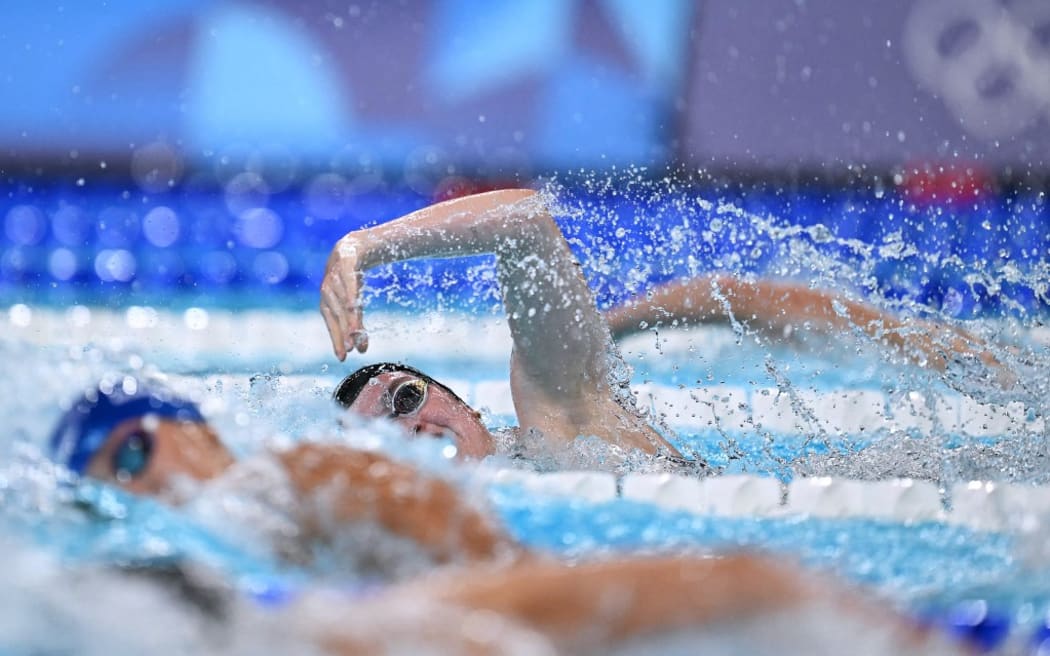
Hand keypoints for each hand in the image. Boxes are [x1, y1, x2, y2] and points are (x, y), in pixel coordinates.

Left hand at [320, 235, 369, 360]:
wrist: (352, 250)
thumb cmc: (350, 281)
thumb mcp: (355, 303)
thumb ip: (356, 324)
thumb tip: (362, 350)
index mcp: (327, 302)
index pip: (331, 324)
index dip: (336, 340)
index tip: (343, 358)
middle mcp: (326, 291)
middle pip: (335, 314)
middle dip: (342, 332)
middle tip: (351, 348)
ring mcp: (334, 276)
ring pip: (340, 299)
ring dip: (347, 316)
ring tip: (354, 331)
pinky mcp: (344, 263)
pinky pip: (346, 280)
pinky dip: (348, 293)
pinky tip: (353, 305)